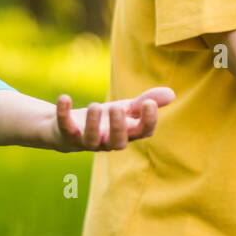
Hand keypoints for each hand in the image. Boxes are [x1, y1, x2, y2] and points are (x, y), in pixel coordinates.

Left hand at [51, 86, 175, 151]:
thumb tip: (172, 93)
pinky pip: (65, 128)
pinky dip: (63, 113)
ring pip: (91, 141)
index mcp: (125, 134)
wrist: (68, 127)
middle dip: (119, 127)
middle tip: (117, 108)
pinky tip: (65, 97)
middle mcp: (107, 141)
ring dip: (93, 123)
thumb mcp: (125, 109)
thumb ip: (144, 102)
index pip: (142, 133)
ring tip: (95, 105)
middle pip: (118, 143)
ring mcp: (86, 141)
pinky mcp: (66, 135)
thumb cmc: (103, 119)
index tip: (148, 103)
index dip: (148, 121)